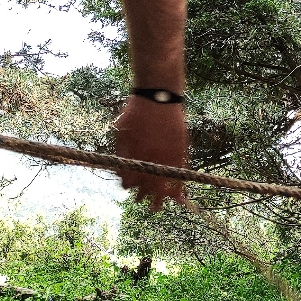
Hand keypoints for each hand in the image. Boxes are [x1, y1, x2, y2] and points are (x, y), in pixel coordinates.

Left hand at [114, 94, 189, 209]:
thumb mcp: (122, 129)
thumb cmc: (136, 110)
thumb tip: (120, 168)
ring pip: (165, 179)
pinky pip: (180, 170)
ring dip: (162, 195)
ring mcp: (168, 151)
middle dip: (146, 196)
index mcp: (137, 151)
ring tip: (159, 206)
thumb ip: (121, 151)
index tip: (128, 189)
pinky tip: (178, 194)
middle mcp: (153, 154)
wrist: (158, 94)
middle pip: (149, 182)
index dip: (129, 184)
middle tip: (144, 205)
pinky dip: (178, 183)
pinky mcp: (180, 147)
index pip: (132, 175)